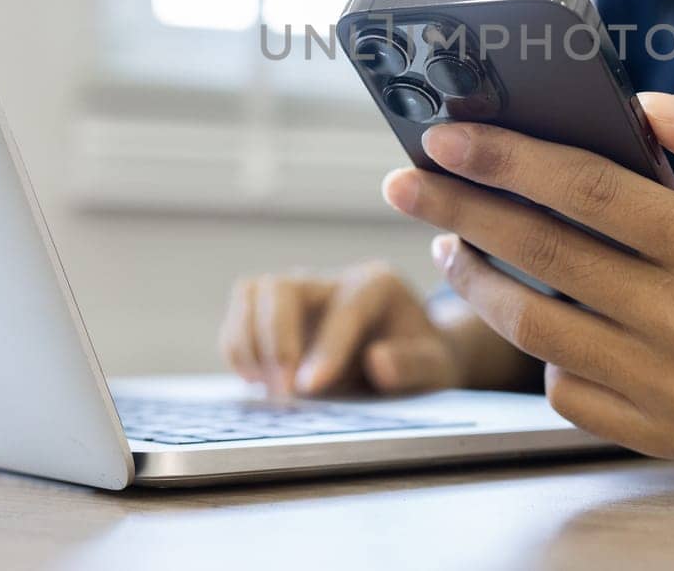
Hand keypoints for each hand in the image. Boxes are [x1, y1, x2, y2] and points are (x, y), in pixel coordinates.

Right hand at [218, 262, 536, 396]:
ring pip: (252, 292)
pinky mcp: (275, 313)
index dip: (325, 348)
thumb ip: (413, 365)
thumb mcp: (436, 368)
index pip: (344, 307)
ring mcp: (300, 294)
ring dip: (248, 341)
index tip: (310, 388)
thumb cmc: (425, 363)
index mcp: (378, 285)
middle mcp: (333, 280)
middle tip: (285, 393)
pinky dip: (237, 345)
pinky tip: (255, 380)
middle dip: (276, 341)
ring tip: (266, 387)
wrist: (412, 359)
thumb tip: (378, 362)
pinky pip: (239, 312)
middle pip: (283, 288)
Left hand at [381, 91, 673, 457]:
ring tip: (449, 243)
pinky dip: (536, 349)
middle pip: (546, 258)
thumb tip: (638, 106)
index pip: (592, 195)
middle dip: (459, 212)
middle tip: (404, 183)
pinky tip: (529, 307)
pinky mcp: (668, 436)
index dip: (509, 160)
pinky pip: (568, 391)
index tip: (443, 137)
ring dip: (476, 282)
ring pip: (539, 331)